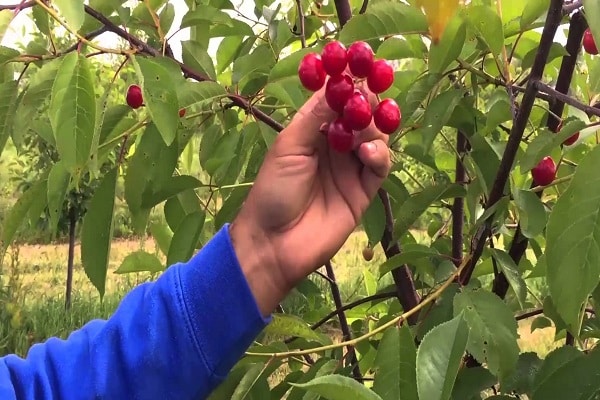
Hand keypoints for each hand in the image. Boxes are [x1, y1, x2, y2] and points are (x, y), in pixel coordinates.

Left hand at [230, 85, 390, 314]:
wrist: (275, 242)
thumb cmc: (273, 190)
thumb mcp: (289, 147)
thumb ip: (315, 117)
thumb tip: (336, 84)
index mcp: (312, 133)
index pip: (336, 102)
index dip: (348, 85)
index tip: (360, 68)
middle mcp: (334, 147)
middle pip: (361, 117)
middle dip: (366, 104)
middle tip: (369, 95)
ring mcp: (350, 169)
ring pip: (375, 138)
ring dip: (373, 128)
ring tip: (362, 130)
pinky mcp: (364, 191)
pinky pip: (381, 165)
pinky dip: (380, 154)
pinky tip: (368, 153)